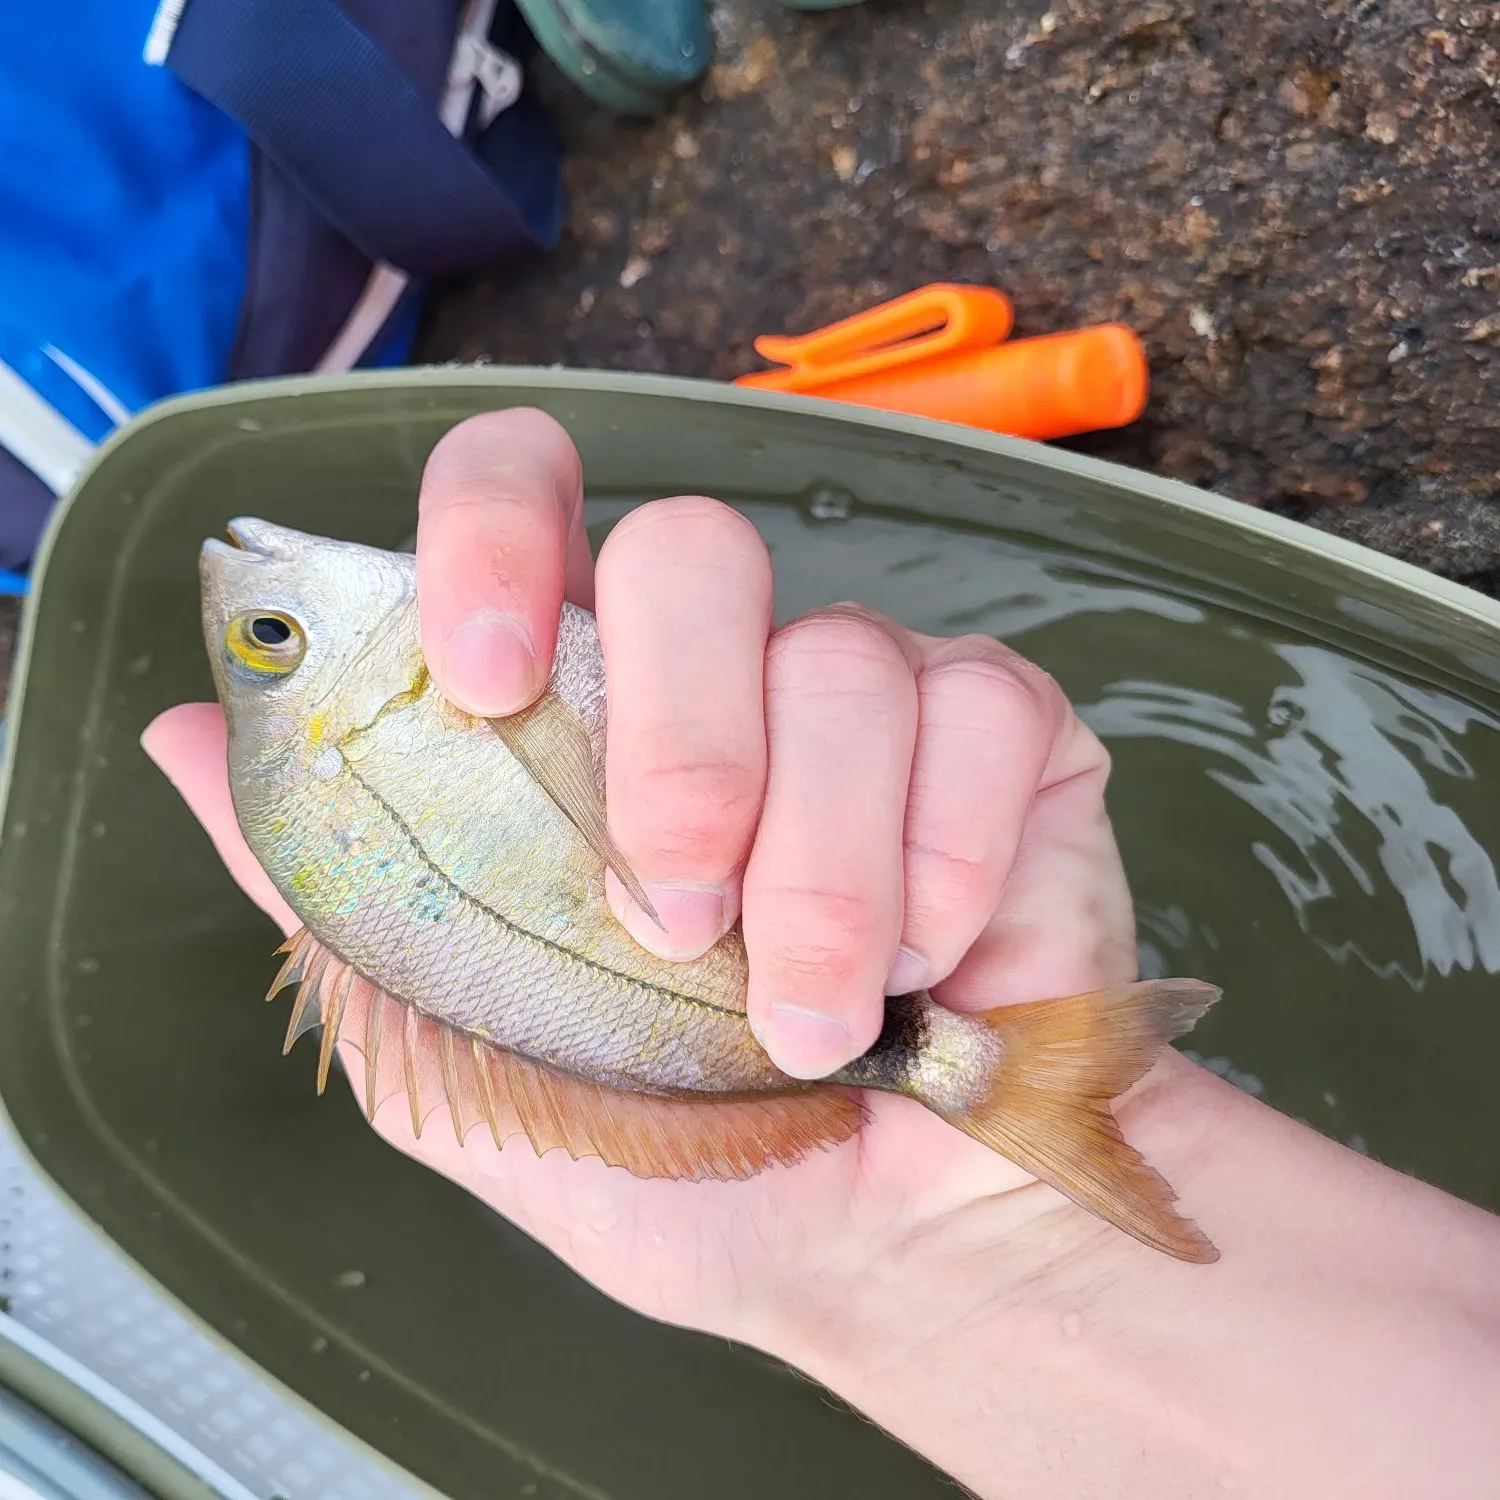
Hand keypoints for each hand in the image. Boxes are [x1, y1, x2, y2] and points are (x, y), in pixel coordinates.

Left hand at [141, 408, 1158, 1345]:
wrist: (893, 1244)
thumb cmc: (684, 1161)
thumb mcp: (473, 1051)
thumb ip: (343, 894)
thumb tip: (190, 740)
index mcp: (586, 715)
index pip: (526, 500)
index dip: (493, 537)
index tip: (483, 682)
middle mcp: (727, 673)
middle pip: (694, 550)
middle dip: (685, 743)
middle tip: (674, 915)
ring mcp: (872, 690)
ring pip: (844, 656)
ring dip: (819, 870)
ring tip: (810, 1019)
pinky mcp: (1006, 732)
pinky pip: (982, 714)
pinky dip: (941, 863)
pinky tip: (930, 962)